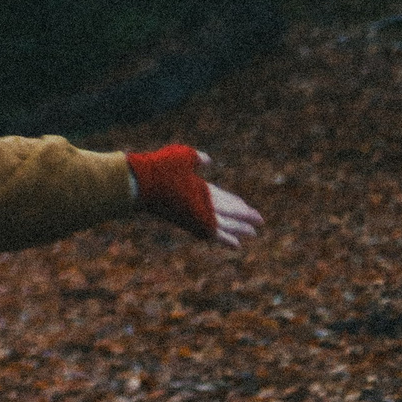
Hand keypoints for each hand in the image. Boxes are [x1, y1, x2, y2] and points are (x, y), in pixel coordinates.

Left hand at [129, 144, 265, 248]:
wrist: (144, 181)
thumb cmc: (159, 166)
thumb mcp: (181, 156)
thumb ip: (196, 158)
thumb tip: (208, 160)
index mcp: (196, 186)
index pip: (219, 196)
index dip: (234, 201)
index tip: (245, 204)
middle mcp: (199, 202)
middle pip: (226, 210)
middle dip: (242, 216)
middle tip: (257, 221)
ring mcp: (199, 213)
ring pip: (226, 223)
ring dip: (240, 228)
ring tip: (254, 233)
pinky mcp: (197, 222)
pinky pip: (215, 234)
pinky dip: (227, 240)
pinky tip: (237, 245)